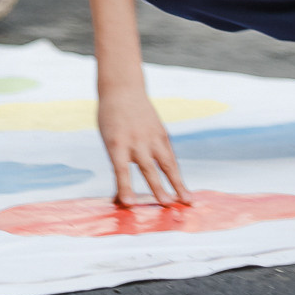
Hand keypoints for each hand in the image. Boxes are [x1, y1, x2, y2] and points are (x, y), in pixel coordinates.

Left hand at [97, 91, 190, 206]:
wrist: (123, 90)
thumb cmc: (110, 120)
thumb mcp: (108, 140)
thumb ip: (117, 166)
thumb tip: (119, 200)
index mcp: (116, 143)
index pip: (120, 168)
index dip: (124, 186)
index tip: (128, 203)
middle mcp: (136, 141)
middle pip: (147, 168)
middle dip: (157, 188)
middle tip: (165, 205)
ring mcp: (152, 137)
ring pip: (167, 164)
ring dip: (177, 184)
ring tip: (187, 201)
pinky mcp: (162, 135)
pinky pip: (171, 157)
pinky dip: (177, 174)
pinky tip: (183, 189)